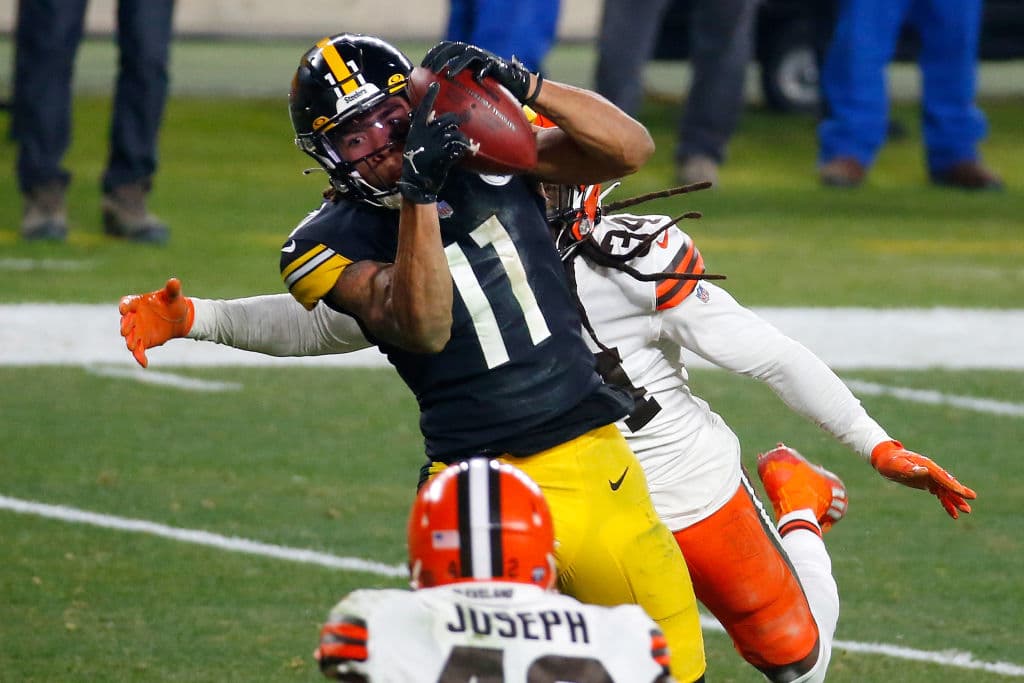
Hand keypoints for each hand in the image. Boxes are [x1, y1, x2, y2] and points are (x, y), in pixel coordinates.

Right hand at [118, 277, 194, 367]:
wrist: (178, 318)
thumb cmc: (173, 303)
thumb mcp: (174, 296)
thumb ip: (172, 289)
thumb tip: (174, 281)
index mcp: (137, 303)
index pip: (127, 303)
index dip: (125, 306)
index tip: (123, 309)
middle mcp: (133, 317)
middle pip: (125, 322)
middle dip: (125, 326)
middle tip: (124, 331)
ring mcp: (136, 330)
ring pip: (129, 337)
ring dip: (129, 342)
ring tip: (131, 347)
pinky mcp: (142, 341)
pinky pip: (138, 350)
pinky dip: (140, 357)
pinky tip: (144, 364)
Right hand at [397, 81, 469, 203]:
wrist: (417, 181)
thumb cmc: (416, 161)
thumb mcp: (415, 142)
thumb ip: (425, 129)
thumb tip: (433, 114)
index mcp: (417, 129)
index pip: (424, 108)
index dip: (430, 96)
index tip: (436, 84)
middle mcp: (426, 133)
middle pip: (447, 120)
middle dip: (459, 119)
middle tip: (466, 118)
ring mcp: (435, 144)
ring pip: (456, 133)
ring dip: (463, 137)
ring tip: (467, 142)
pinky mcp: (444, 154)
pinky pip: (459, 146)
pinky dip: (466, 148)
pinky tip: (470, 150)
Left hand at [422, 40, 540, 104]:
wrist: (513, 83)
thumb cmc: (488, 86)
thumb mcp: (469, 83)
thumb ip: (456, 82)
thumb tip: (435, 92)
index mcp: (464, 54)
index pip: (445, 48)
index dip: (433, 54)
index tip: (422, 65)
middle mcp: (473, 52)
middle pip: (453, 48)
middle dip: (440, 57)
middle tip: (431, 70)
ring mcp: (484, 57)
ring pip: (468, 54)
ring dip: (457, 63)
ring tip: (448, 75)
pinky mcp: (496, 65)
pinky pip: (487, 66)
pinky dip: (481, 71)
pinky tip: (477, 78)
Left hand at [870, 440, 976, 518]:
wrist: (885, 458)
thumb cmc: (890, 461)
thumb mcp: (897, 465)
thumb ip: (909, 468)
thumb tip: (924, 470)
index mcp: (927, 465)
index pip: (942, 476)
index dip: (953, 485)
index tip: (964, 493)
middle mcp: (931, 471)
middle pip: (948, 483)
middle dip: (959, 494)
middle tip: (970, 502)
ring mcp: (930, 477)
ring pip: (946, 490)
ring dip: (955, 500)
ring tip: (966, 511)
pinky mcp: (927, 483)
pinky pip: (940, 493)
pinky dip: (946, 502)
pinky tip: (953, 514)